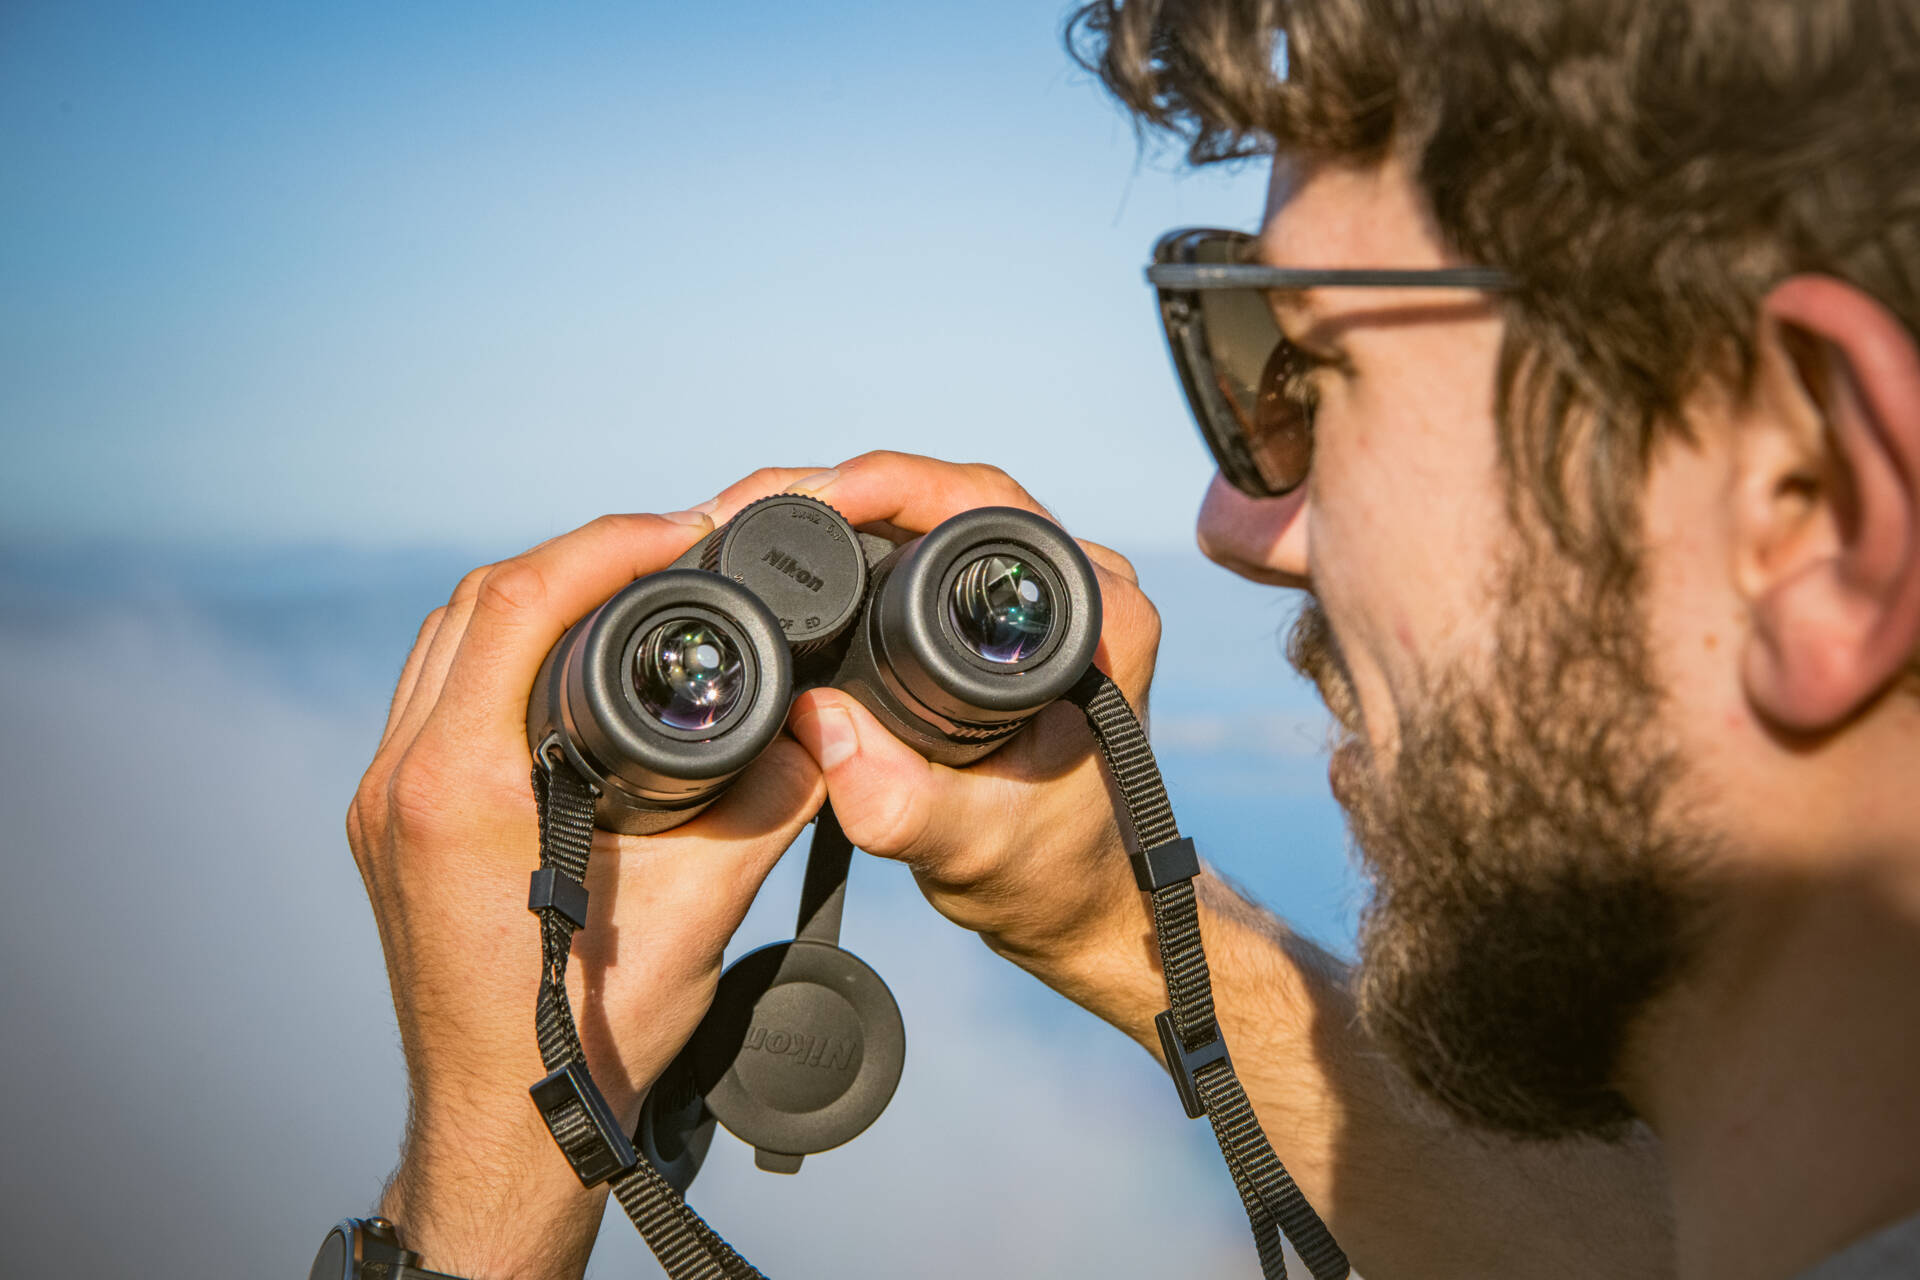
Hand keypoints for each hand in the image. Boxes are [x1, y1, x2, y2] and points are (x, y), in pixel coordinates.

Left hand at [346, 511, 823, 1279]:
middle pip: (475, 602)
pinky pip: (434, 695)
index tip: (689, 533)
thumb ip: (770, 806)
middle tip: (670, 551)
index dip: (614, 546)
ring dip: (531, 599)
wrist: (509, 1123)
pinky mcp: (391, 823)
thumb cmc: (588, 1035)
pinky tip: (565, 667)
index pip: (522, 604)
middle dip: (579, 558)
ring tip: (627, 590)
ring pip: (445, 642)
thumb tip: (826, 730)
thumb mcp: (701, 910)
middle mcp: (400, 781)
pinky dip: (500, 653)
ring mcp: (384, 801)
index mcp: (457, 789)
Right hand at [703, 454, 1169, 1028]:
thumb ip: (899, 801)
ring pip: (938, 515)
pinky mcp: (1011, 618)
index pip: (985, 508)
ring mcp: (1048, 598)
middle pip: (951, 495)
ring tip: (760, 521)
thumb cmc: (1048, 876)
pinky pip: (934, 550)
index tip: (810, 498)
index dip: (886, 486)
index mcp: (1099, 619)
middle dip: (843, 489)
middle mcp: (1085, 589)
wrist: (1078, 906)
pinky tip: (807, 556)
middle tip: (749, 504)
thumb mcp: (970, 849)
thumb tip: (815, 723)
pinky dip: (866, 544)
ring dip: (850, 510)